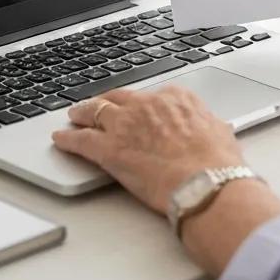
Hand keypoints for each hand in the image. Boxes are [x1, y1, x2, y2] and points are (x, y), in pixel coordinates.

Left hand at [51, 86, 245, 213]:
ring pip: (94, 112)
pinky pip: (81, 141)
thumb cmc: (217, 162)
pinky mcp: (110, 150)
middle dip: (105, 102)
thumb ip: (206, 124)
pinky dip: (68, 139)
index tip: (134, 110)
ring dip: (82, 114)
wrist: (206, 182)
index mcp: (174, 97)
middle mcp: (147, 105)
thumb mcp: (219, 131)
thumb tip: (210, 129)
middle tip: (97, 106)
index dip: (137, 105)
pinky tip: (60, 139)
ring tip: (74, 116)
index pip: (148, 96)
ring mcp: (125, 125)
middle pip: (117, 98)